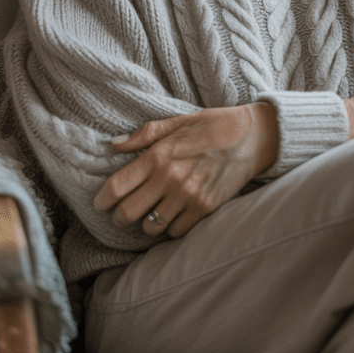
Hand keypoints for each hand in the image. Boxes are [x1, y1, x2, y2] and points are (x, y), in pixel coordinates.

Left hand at [93, 102, 277, 237]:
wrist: (253, 136)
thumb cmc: (213, 124)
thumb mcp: (178, 121)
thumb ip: (144, 134)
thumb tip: (114, 144)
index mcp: (159, 154)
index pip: (116, 187)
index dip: (102, 200)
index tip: (101, 204)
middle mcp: (170, 177)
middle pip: (127, 213)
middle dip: (120, 216)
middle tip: (123, 212)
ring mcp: (188, 196)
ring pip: (150, 227)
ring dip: (146, 223)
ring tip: (151, 213)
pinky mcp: (205, 208)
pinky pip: (176, 232)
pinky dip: (171, 227)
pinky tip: (174, 215)